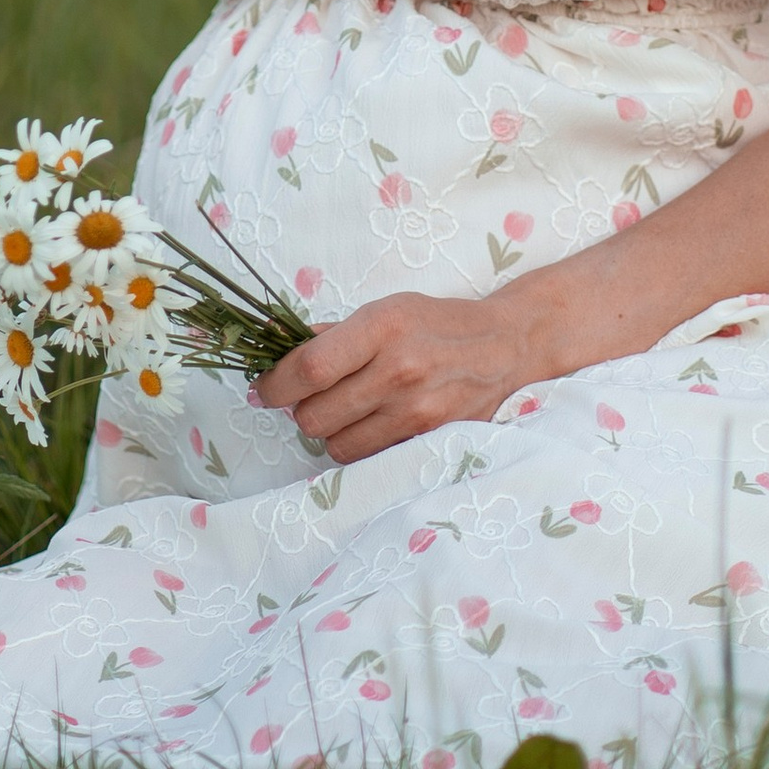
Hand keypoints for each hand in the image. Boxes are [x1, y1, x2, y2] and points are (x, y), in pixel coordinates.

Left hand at [254, 286, 566, 462]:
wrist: (506, 347)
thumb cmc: (437, 323)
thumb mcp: (386, 310)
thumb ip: (333, 335)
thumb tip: (278, 353)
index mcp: (382, 327)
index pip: (309, 369)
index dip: (275, 384)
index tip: (263, 388)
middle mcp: (399, 371)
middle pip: (314, 415)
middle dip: (301, 408)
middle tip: (311, 396)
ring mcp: (416, 411)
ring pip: (336, 445)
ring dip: (330, 431)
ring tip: (346, 409)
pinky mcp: (429, 440)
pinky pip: (368, 458)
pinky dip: (358, 445)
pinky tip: (370, 424)